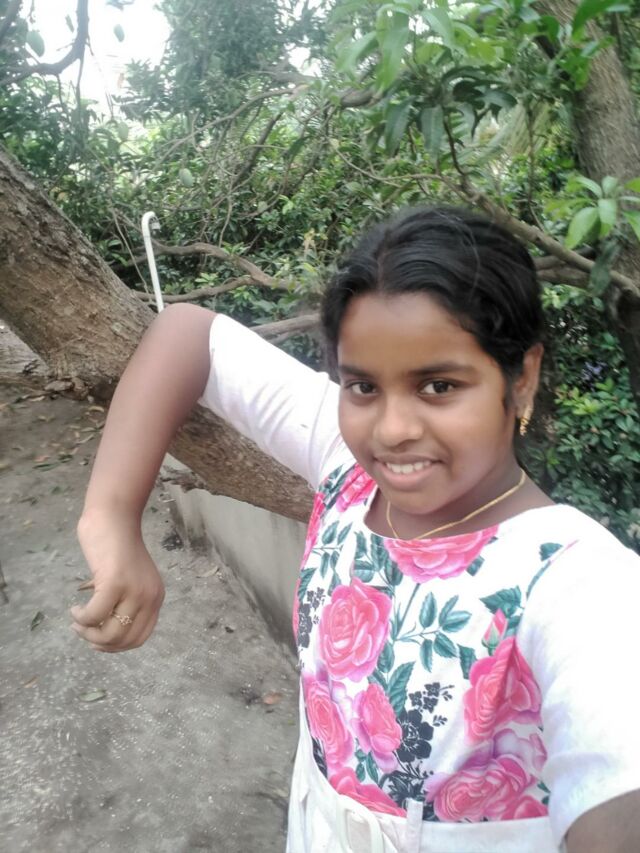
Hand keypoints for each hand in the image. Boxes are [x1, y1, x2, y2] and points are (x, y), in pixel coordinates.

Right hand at [72, 509, 164, 651]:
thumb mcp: (131, 580)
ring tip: (77, 620)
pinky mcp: (114, 583)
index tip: (98, 641)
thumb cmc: (117, 547)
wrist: (113, 518)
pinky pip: (94, 616)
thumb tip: (106, 633)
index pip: (140, 638)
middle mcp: (149, 597)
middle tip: (82, 630)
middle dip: (99, 642)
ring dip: (87, 633)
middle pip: (124, 640)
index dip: (117, 646)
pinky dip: (81, 618)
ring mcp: (134, 591)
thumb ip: (126, 603)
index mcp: (156, 597)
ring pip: (109, 634)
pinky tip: (75, 609)